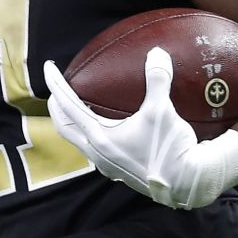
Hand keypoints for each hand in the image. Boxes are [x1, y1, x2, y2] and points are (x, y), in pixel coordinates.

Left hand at [44, 48, 237, 210]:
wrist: (189, 184)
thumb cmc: (171, 149)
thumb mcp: (162, 110)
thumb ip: (157, 79)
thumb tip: (156, 53)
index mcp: (100, 138)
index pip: (68, 107)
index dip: (56, 85)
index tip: (49, 68)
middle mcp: (98, 154)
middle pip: (66, 128)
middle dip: (57, 107)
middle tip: (56, 90)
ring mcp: (109, 166)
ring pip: (80, 141)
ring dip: (74, 123)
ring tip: (77, 109)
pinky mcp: (121, 172)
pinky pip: (98, 149)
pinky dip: (93, 134)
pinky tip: (107, 129)